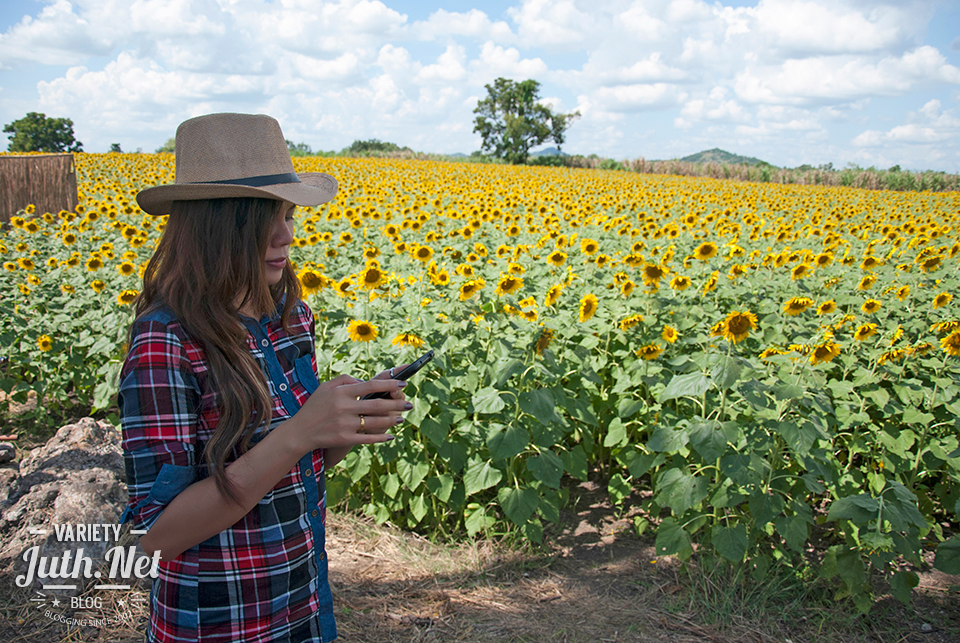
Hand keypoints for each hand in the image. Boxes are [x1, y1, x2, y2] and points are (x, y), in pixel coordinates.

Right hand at [291, 373, 408, 451]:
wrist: (300, 431)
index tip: (403, 383)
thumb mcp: (325, 387)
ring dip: (392, 420)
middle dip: (397, 404)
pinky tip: (390, 435)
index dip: (389, 384)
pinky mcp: (344, 438)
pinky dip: (381, 437)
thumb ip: (345, 380)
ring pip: (375, 422)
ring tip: (401, 417)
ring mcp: (345, 424)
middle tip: (409, 403)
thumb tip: (364, 382)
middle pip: (377, 404)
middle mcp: (344, 407)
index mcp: (341, 392)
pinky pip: (367, 438)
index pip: (371, 385)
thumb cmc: (315, 407)